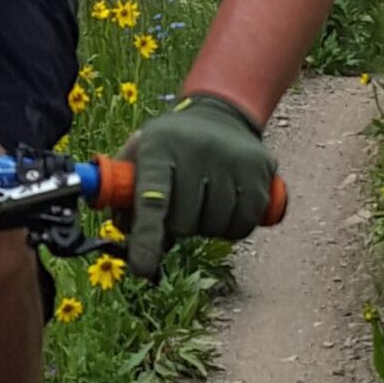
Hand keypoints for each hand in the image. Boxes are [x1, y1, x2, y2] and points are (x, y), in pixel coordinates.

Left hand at [120, 92, 275, 278]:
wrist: (219, 113)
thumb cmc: (169, 144)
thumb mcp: (139, 154)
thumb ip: (122, 192)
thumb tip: (124, 232)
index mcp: (160, 147)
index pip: (152, 200)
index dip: (147, 237)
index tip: (142, 268)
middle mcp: (197, 150)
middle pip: (184, 222)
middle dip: (178, 227)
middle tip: (180, 208)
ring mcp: (232, 160)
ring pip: (216, 227)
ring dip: (206, 227)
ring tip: (204, 202)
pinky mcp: (260, 171)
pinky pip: (244, 224)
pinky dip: (233, 227)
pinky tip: (227, 207)